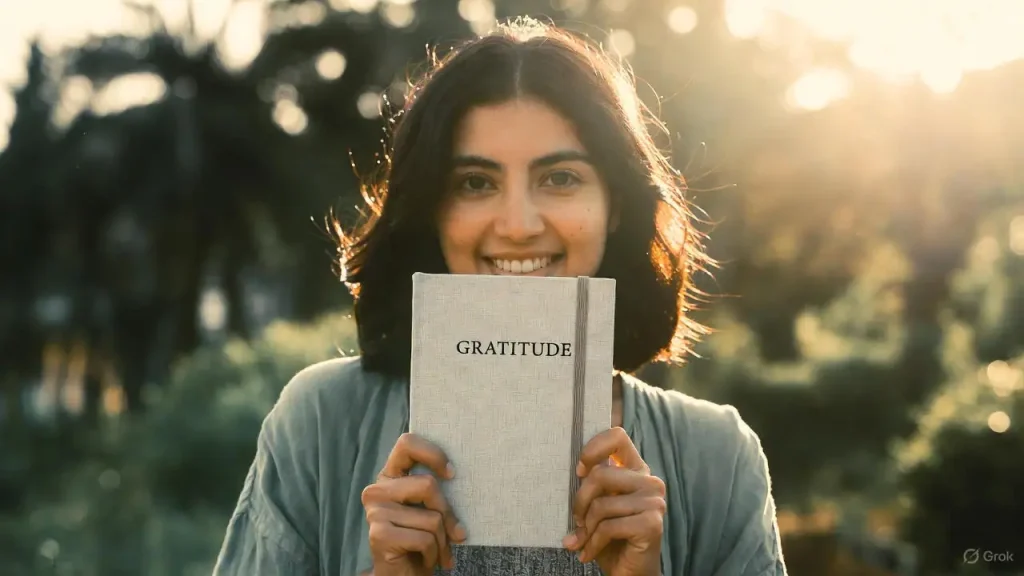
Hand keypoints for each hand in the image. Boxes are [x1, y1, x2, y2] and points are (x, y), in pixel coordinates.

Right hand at [362, 433, 465, 575]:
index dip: (433, 454)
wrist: (405, 575)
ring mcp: (375, 512)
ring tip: (439, 551)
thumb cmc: (422, 538)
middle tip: (456, 533)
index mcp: (390, 476)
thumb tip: (456, 473)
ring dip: (443, 541)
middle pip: (427, 485)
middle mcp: (377, 490)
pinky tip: (426, 559)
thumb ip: (435, 489)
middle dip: (448, 513)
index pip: (407, 443)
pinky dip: (434, 553)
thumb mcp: (430, 508)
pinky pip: (425, 538)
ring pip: (431, 518)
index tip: (452, 474)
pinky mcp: (379, 534)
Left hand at [562, 427, 664, 575]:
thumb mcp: (598, 505)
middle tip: (576, 520)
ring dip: (586, 528)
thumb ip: (592, 484)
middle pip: (600, 474)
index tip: (579, 471)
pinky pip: (608, 526)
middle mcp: (649, 482)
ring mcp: (654, 501)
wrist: (630, 573)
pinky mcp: (652, 523)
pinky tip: (588, 553)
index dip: (593, 450)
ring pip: (602, 503)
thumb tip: (574, 469)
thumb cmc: (610, 537)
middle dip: (580, 501)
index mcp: (636, 470)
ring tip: (582, 541)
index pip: (617, 436)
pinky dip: (592, 543)